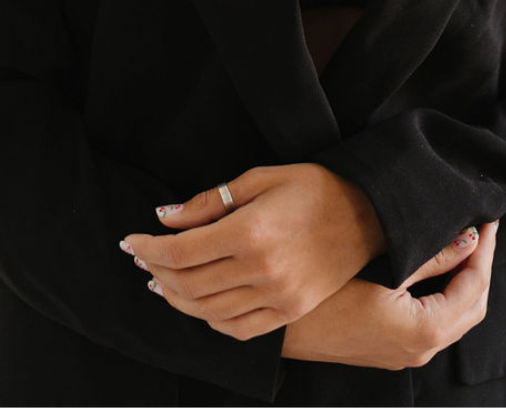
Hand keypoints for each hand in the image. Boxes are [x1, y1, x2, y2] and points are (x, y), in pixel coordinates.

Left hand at [123, 164, 386, 340]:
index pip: (179, 252)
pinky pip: (237, 329)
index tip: (132, 242)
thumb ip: (210, 201)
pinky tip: (200, 305)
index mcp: (252, 231)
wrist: (374, 214)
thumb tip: (165, 219)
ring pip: (205, 311)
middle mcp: (262, 269)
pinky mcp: (291, 311)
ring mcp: (278, 296)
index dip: (146, 249)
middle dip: (156, 271)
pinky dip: (209, 321)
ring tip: (163, 282)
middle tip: (146, 259)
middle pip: (186, 283)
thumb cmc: (319, 189)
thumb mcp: (264, 177)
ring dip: (175, 298)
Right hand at [281, 221, 498, 369]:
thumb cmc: (322, 297)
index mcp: (424, 330)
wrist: (277, 330)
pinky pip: (437, 323)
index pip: (475, 286)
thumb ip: (433, 256)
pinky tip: (438, 267)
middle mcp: (420, 350)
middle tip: (480, 229)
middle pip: (473, 305)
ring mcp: (406, 354)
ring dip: (465, 280)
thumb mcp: (384, 268)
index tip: (488, 221)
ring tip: (462, 242)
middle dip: (480, 266)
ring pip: (457, 317)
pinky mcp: (392, 350)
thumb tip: (471, 237)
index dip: (485, 251)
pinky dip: (447, 295)